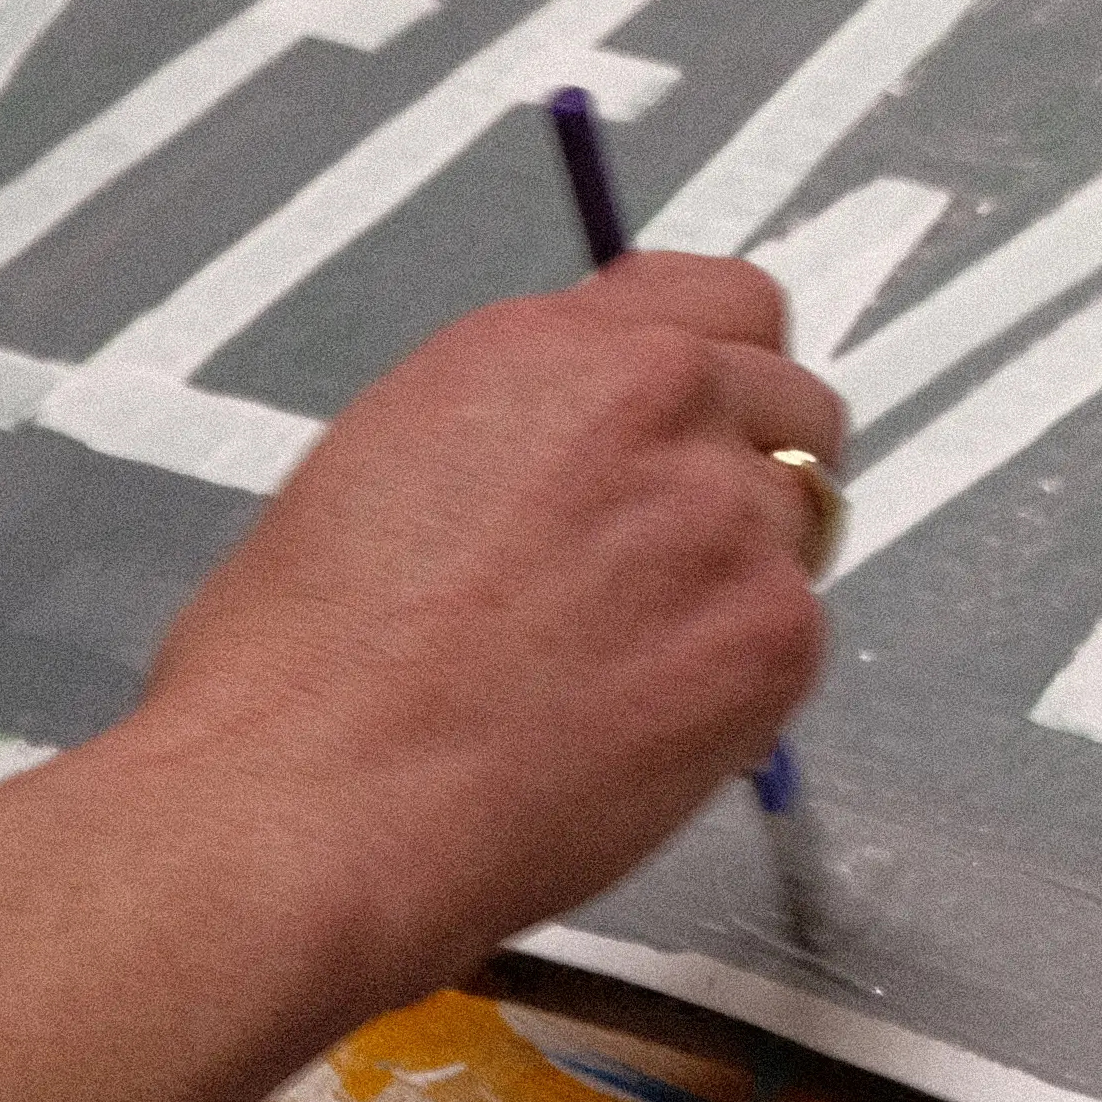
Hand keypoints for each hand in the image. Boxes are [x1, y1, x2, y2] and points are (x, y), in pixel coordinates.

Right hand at [123, 254, 841, 1007]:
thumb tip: (590, 428)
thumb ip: (532, 416)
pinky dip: (740, 678)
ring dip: (740, 577)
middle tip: (674, 562)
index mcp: (554, 348)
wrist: (309, 800)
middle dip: (748, 470)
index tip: (705, 415)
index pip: (726, 301)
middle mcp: (659, 403)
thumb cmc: (302, 669)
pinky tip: (633, 724)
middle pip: (791, 404)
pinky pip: (796, 635)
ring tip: (621, 661)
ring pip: (800, 525)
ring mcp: (730, 515)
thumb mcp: (394, 457)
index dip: (719, 369)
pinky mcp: (775, 633)